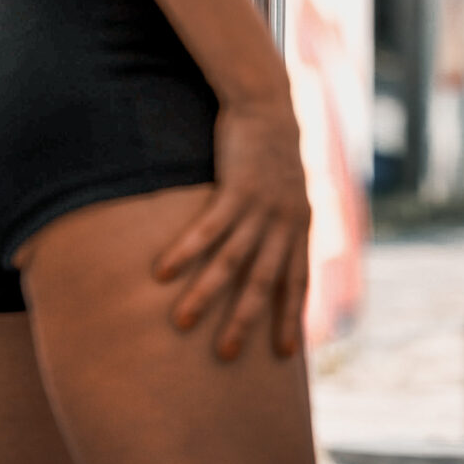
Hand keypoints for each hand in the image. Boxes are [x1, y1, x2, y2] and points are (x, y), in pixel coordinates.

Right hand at [153, 95, 311, 360]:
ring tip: (183, 322)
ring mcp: (262, 208)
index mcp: (301, 229)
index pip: (297, 283)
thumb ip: (286, 226)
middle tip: (227, 355)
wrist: (271, 108)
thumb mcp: (291, 194)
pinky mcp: (236, 189)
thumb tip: (277, 254)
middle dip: (247, 320)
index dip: (290, 317)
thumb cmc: (275, 155)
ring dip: (207, 293)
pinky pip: (207, 228)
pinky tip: (162, 273)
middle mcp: (286, 224)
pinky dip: (186, 251)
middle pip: (265, 282)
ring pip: (233, 260)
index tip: (286, 354)